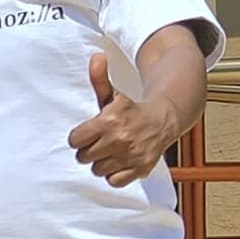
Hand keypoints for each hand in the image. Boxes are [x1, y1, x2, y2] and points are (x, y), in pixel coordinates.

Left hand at [66, 55, 181, 187]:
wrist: (164, 118)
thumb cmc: (132, 109)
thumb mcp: (113, 94)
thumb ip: (99, 79)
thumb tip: (96, 57)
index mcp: (110, 119)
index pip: (75, 140)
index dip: (79, 137)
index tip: (87, 134)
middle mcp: (120, 139)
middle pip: (83, 157)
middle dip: (88, 150)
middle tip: (98, 143)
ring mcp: (131, 156)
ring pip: (97, 170)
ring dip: (101, 163)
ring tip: (109, 152)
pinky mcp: (141, 169)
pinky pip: (114, 181)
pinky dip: (115, 175)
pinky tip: (119, 162)